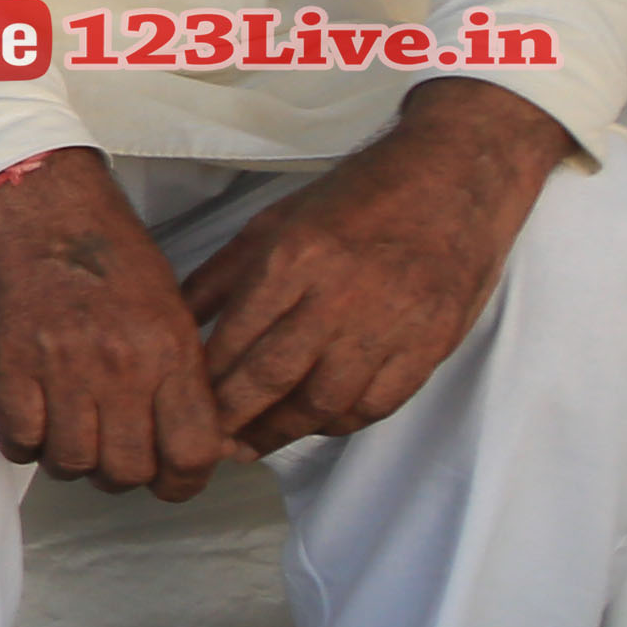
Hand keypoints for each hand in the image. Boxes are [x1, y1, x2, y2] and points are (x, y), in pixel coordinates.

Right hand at [0, 148, 224, 495]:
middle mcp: (118, 365)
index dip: (183, 484)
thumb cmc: (106, 248)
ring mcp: (59, 367)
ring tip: (71, 439)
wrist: (35, 201)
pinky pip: (18, 440)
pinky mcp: (7, 364)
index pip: (192, 452)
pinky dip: (26, 445)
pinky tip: (33, 423)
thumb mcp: (170, 305)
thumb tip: (195, 436)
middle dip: (125, 477)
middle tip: (115, 458)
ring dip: (74, 463)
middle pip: (129, 469)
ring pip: (73, 463)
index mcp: (168, 349)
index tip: (172, 481)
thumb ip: (182, 374)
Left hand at [183, 80, 566, 452]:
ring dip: (283, 433)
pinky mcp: (430, 344)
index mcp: (293, 260)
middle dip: (234, 420)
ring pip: (325, 402)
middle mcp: (339, 297)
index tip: (182, 407)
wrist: (454, 180)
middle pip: (273, 379)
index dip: (206, 384)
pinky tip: (314, 424)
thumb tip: (172, 321)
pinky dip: (340, 422)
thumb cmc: (355, 198)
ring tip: (252, 445)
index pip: (236, 340)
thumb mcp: (274, 221)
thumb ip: (222, 276)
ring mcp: (390, 325)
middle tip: (207, 446)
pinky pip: (378, 403)